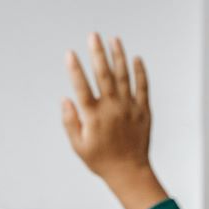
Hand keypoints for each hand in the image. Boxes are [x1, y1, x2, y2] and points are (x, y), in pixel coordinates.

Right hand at [62, 34, 167, 208]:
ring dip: (118, 56)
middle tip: (93, 36)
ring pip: (124, 75)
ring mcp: (129, 107)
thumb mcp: (78, 146)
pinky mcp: (143, 109)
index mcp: (93, 117)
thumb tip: (66, 100)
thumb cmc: (101, 160)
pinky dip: (139, 71)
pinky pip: (142, 86)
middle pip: (104, 75)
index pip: (82, 88)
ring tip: (113, 40)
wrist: (129, 171)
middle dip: (97, 53)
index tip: (70, 54)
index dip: (75, 70)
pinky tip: (135, 58)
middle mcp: (112, 108)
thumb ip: (70, 122)